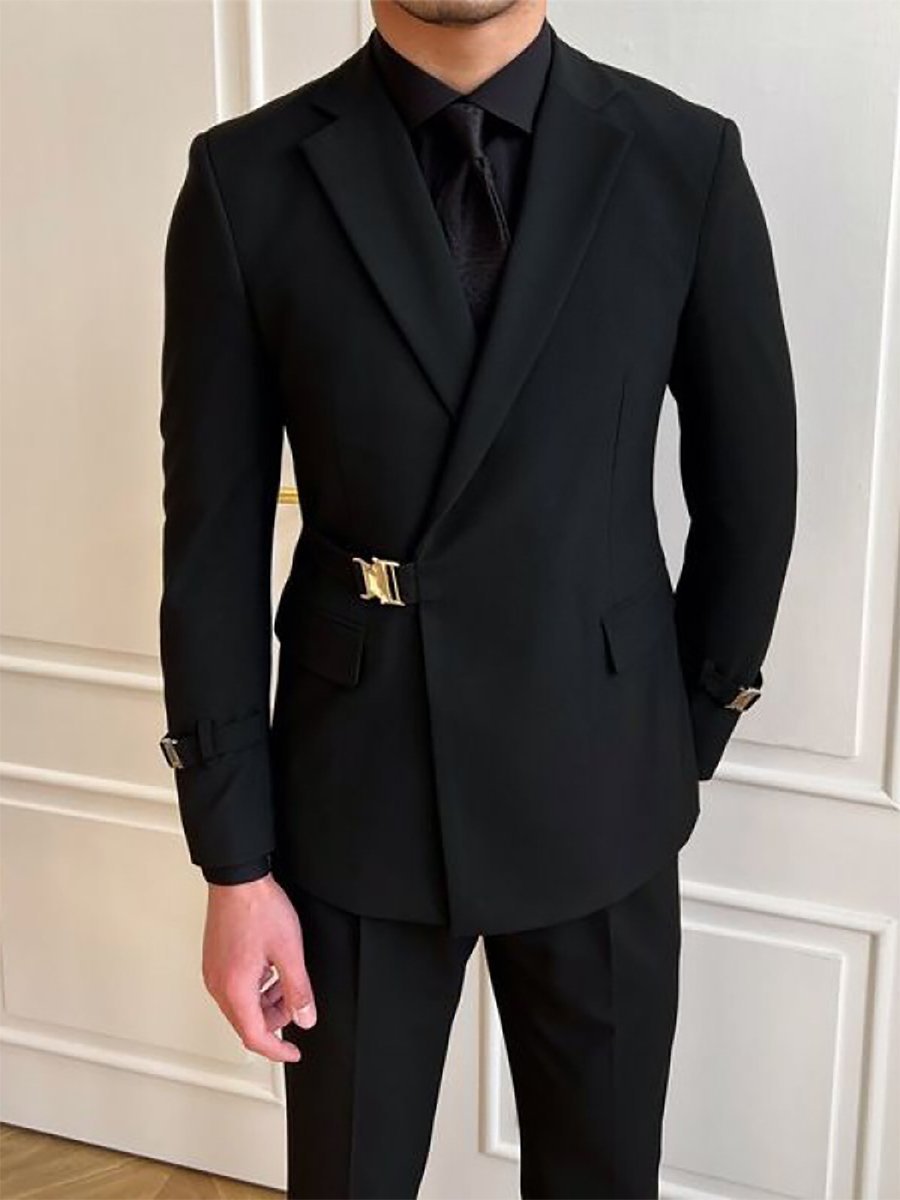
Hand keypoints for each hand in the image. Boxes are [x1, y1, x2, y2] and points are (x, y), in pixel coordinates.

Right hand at [202, 873, 316, 1062]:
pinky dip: (255, 986)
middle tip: (296, 1003)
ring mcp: (213, 972)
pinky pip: (235, 987)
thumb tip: (305, 1017)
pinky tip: (270, 967)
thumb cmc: (258, 908)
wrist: (238, 879)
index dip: (278, 1050)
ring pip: (241, 1005)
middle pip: (247, 1022)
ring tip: (286, 980)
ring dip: (266, 1001)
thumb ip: (299, 990)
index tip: (293, 1052)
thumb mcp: (289, 952)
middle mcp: (218, 985)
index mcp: (235, 989)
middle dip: (275, 1020)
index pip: (255, 1037)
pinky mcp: (215, 960)